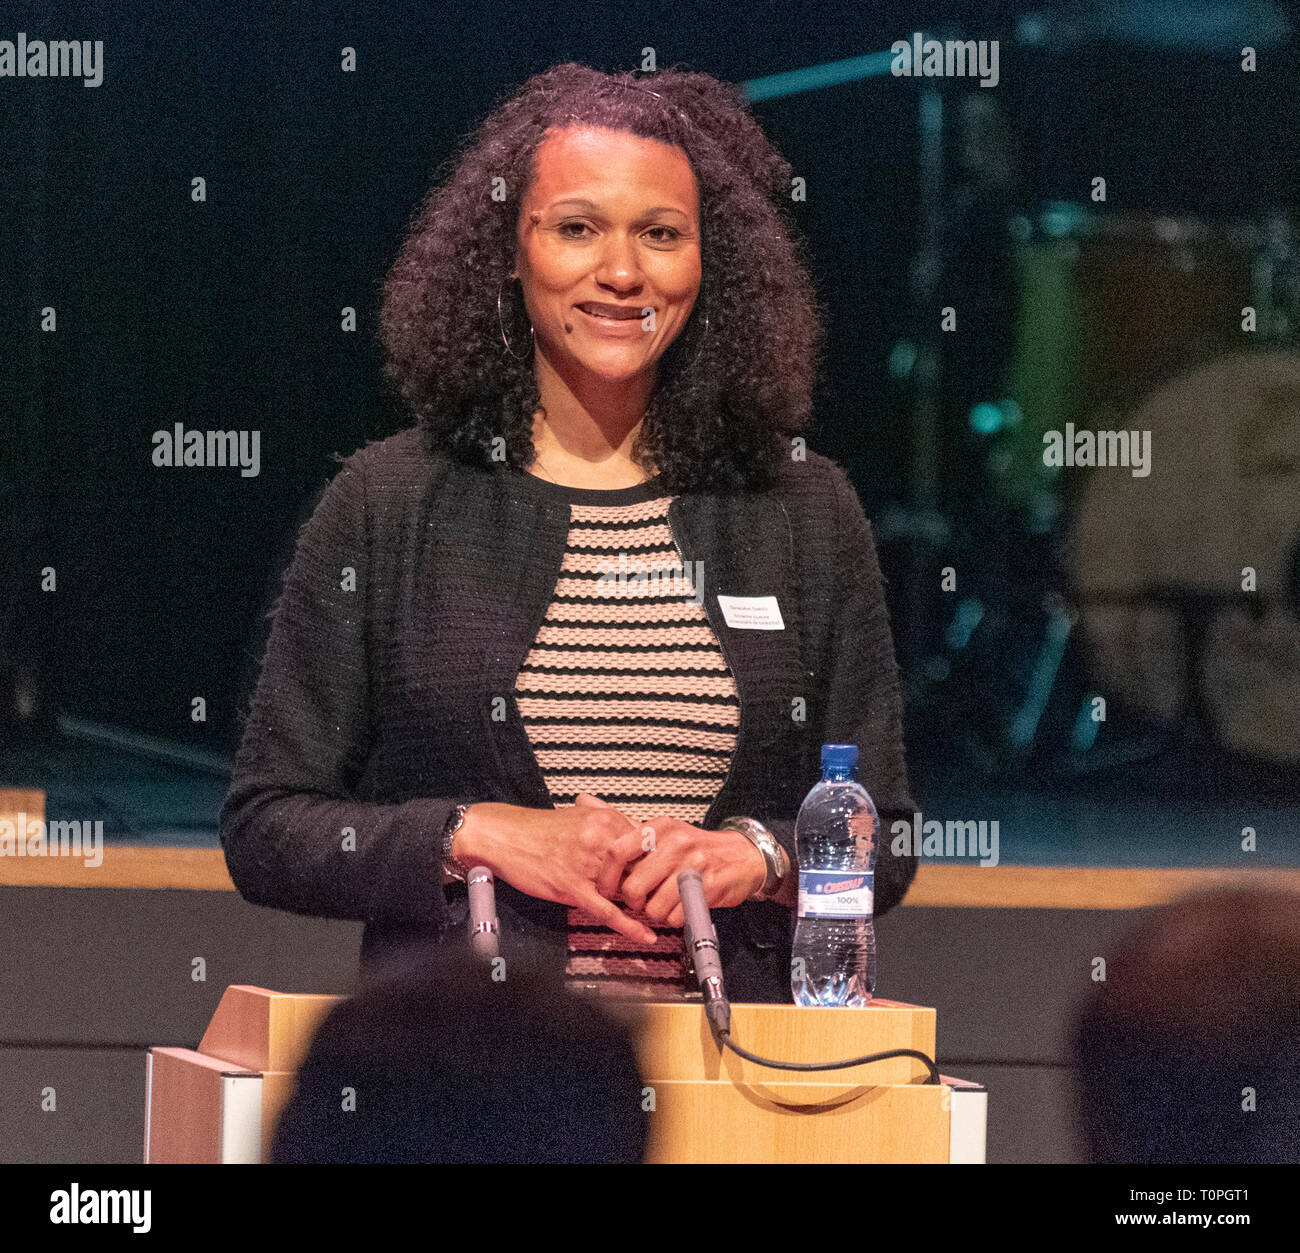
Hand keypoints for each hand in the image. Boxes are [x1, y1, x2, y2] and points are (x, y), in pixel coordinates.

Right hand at [456, 794, 657, 943]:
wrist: (502, 835)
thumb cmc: (538, 829)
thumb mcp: (579, 817)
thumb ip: (608, 825)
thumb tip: (636, 837)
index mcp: (604, 819)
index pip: (647, 841)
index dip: (660, 859)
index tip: (671, 869)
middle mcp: (599, 839)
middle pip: (643, 866)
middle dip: (654, 883)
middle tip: (664, 894)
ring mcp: (586, 865)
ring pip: (627, 889)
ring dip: (641, 903)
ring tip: (652, 912)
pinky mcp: (571, 887)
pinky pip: (607, 911)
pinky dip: (630, 926)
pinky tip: (645, 936)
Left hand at [595, 816, 767, 927]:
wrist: (741, 857)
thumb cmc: (695, 848)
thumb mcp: (663, 830)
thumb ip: (624, 824)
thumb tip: (583, 799)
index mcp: (660, 828)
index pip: (618, 850)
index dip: (606, 876)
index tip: (605, 890)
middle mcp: (676, 843)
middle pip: (633, 886)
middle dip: (633, 902)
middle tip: (640, 900)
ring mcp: (693, 866)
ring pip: (654, 907)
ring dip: (655, 913)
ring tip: (664, 902)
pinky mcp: (707, 888)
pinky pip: (676, 917)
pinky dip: (674, 919)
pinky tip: (680, 907)